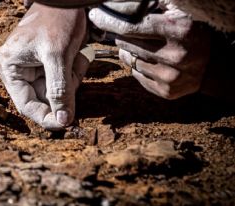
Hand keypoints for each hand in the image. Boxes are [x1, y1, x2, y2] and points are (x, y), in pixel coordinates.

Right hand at [0, 3, 87, 129]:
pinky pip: (63, 82)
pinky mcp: (46, 66)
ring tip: (76, 56)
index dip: (47, 117)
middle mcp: (16, 71)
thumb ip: (59, 90)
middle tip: (74, 68)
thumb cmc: (57, 18)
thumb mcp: (58, 55)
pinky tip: (77, 55)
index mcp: (9, 68)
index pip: (26, 105)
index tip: (67, 124)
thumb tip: (62, 121)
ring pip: (57, 92)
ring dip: (72, 79)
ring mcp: (31, 69)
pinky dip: (74, 72)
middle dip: (64, 89)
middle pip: (44, 99)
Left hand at [89, 2, 210, 98]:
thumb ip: (154, 11)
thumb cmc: (193, 35)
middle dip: (121, 35)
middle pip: (129, 43)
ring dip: (130, 51)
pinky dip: (138, 66)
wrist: (213, 66)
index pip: (134, 26)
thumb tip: (122, 8)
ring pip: (131, 60)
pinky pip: (137, 75)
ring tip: (141, 46)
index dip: (111, 21)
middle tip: (120, 31)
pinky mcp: (166, 91)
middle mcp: (175, 55)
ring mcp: (170, 76)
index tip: (97, 17)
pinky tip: (148, 60)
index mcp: (180, 31)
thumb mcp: (179, 16)